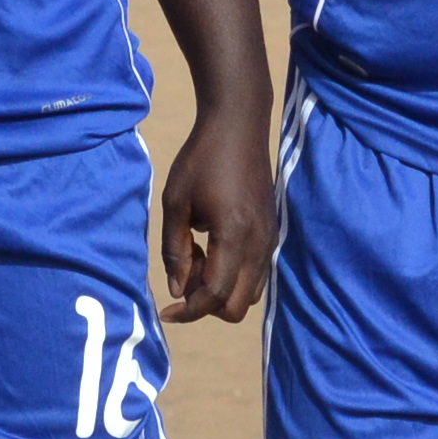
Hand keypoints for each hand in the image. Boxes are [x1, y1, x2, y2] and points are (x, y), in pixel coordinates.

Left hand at [156, 109, 278, 322]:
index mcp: (234, 236)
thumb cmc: (200, 159)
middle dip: (207, 304)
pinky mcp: (272, 233)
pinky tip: (212, 247)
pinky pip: (256, 274)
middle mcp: (259, 244)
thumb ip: (175, 250)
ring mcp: (270, 239)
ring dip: (221, 289)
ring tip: (198, 256)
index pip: (216, 295)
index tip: (165, 312)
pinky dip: (233, 275)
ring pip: (250, 294)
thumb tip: (177, 290)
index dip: (188, 311)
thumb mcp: (175, 202)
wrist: (238, 126)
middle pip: (238, 307)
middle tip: (185, 273)